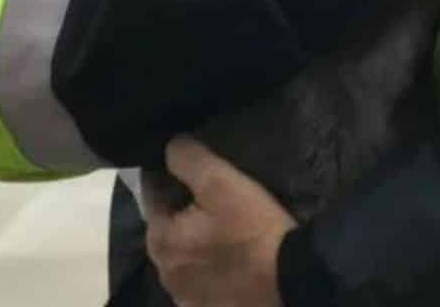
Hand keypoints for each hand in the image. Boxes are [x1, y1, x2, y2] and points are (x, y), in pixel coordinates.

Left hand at [145, 136, 295, 306]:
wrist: (289, 280)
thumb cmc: (251, 228)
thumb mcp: (221, 181)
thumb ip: (188, 158)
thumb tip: (169, 146)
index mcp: (161, 240)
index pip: (151, 193)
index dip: (165, 172)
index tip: (183, 158)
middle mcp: (164, 272)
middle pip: (164, 225)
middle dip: (177, 205)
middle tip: (203, 187)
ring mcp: (184, 296)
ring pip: (180, 253)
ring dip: (190, 235)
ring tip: (217, 219)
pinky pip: (197, 276)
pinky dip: (204, 261)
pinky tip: (225, 251)